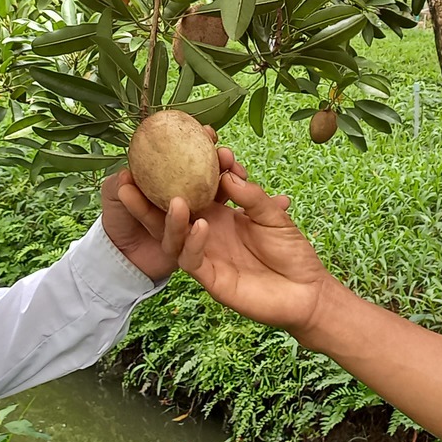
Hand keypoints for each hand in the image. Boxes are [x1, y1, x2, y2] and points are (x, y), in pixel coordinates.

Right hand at [116, 149, 343, 339]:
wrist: (306, 292)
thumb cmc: (292, 251)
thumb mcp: (274, 215)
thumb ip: (250, 195)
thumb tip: (225, 173)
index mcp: (220, 213)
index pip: (194, 188)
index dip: (186, 169)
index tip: (186, 149)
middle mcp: (206, 231)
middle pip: (171, 212)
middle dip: (151, 195)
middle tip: (134, 175)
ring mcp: (206, 254)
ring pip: (173, 236)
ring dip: (169, 219)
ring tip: (174, 200)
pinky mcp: (210, 278)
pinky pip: (191, 259)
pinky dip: (192, 242)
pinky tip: (200, 226)